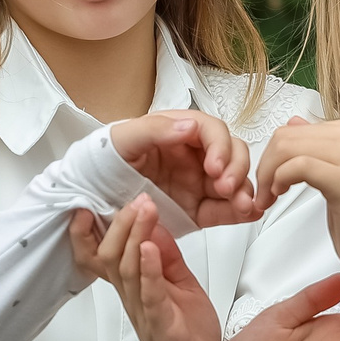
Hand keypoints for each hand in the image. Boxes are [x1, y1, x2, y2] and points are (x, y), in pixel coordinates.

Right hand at [92, 196, 220, 340]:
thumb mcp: (179, 288)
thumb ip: (168, 259)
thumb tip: (154, 226)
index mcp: (137, 287)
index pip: (109, 251)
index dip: (100, 227)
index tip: (100, 200)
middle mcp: (135, 298)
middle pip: (114, 254)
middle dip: (122, 223)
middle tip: (136, 196)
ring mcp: (147, 313)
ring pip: (129, 270)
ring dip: (135, 236)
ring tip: (142, 209)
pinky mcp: (163, 330)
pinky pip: (151, 296)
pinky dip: (149, 270)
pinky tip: (149, 248)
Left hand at [109, 110, 263, 229]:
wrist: (90, 195)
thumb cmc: (105, 160)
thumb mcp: (124, 138)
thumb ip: (155, 129)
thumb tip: (189, 127)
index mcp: (180, 133)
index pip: (212, 132)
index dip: (221, 146)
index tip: (215, 165)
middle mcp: (194, 156)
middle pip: (232, 154)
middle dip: (237, 169)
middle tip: (225, 186)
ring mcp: (198, 183)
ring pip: (235, 181)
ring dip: (244, 190)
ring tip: (242, 205)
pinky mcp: (198, 209)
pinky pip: (225, 209)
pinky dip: (241, 211)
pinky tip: (249, 213)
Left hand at [255, 118, 339, 292]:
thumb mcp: (336, 175)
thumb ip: (317, 148)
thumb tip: (294, 123)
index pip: (291, 130)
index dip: (270, 157)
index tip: (268, 182)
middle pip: (285, 138)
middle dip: (264, 167)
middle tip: (264, 195)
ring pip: (287, 149)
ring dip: (268, 176)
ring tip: (269, 199)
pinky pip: (298, 166)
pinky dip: (279, 181)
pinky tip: (279, 196)